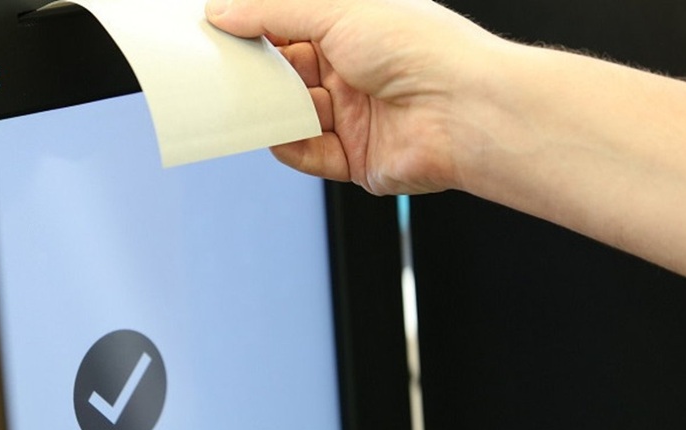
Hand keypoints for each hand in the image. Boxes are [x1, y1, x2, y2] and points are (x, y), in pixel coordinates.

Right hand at [205, 0, 506, 194]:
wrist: (465, 110)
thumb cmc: (420, 48)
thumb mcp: (336, 9)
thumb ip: (275, 12)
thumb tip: (224, 10)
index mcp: (357, 29)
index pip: (294, 29)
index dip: (258, 30)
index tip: (219, 31)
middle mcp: (358, 73)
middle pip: (291, 75)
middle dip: (260, 74)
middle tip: (225, 72)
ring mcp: (359, 117)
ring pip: (297, 116)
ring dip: (273, 111)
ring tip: (251, 104)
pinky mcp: (359, 159)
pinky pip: (312, 155)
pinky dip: (292, 147)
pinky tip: (278, 135)